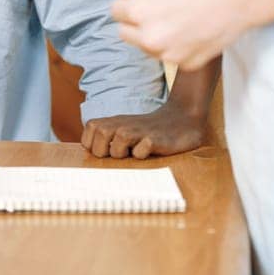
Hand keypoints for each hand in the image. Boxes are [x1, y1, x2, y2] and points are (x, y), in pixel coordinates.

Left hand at [81, 102, 205, 158]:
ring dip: (121, 153)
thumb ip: (109, 137)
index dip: (91, 142)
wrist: (182, 119)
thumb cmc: (149, 131)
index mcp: (116, 122)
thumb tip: (91, 155)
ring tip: (131, 154)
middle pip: (101, 134)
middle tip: (116, 155)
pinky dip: (142, 154)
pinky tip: (148, 152)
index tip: (103, 151)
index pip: (90, 127)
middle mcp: (125, 124)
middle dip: (103, 150)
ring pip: (118, 142)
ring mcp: (141, 131)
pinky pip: (142, 150)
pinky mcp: (156, 140)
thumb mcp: (126, 129)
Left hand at [111, 0, 272, 69]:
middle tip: (157, 9)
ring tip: (176, 19)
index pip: (115, 12)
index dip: (126, 4)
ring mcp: (168, 55)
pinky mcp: (186, 65)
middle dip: (135, 22)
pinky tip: (191, 31)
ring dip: (153, 36)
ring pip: (147, 47)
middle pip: (125, 33)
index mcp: (140, 13)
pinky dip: (175, 46)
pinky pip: (170, 56)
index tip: (138, 0)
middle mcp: (150, 39)